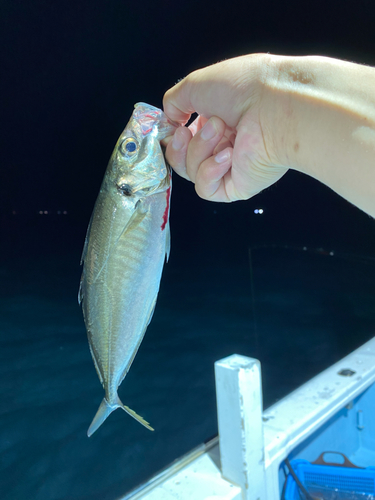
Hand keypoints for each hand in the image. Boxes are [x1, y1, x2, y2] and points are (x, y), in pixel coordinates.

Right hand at [162, 54, 288, 201]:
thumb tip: (169, 120)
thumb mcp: (195, 84)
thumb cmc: (242, 88)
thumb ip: (174, 102)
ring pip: (192, 172)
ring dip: (199, 148)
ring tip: (221, 128)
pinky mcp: (237, 187)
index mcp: (217, 120)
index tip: (170, 127)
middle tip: (187, 129)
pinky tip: (229, 154)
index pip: (183, 138)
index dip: (171, 136)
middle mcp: (224, 144)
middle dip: (180, 144)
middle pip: (182, 159)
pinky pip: (206, 189)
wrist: (274, 106)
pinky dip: (210, 170)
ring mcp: (231, 167)